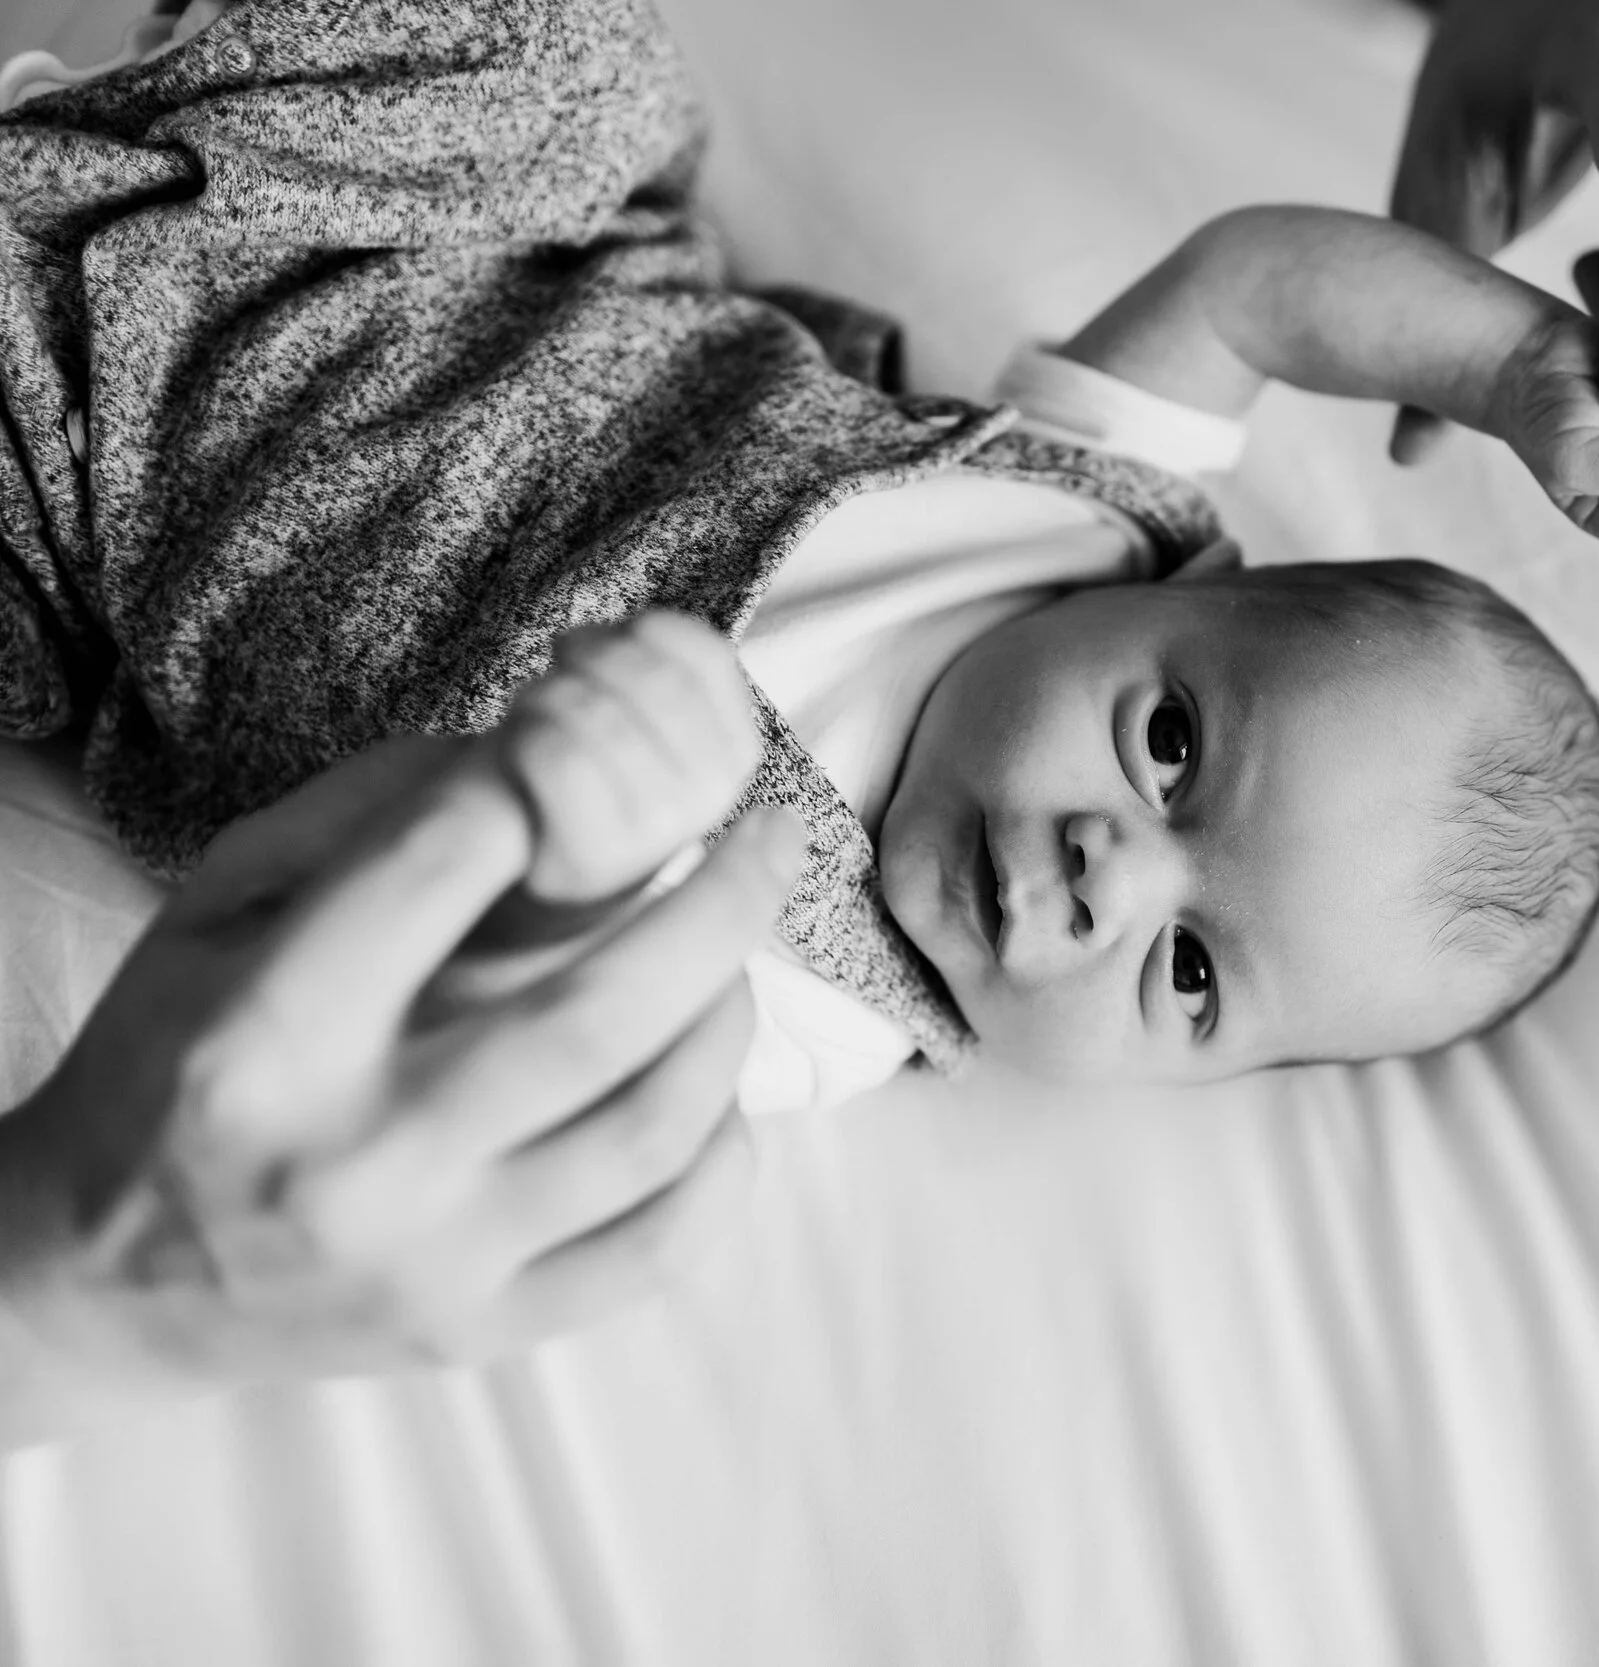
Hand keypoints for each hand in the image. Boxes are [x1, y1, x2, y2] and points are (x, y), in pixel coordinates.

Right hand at [0, 622, 803, 1440]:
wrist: (103, 1285)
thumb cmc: (172, 1064)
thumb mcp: (219, 912)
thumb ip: (370, 818)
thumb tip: (547, 747)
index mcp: (265, 1037)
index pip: (442, 872)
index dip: (543, 786)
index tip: (608, 749)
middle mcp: (358, 1161)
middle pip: (599, 1014)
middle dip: (721, 901)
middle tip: (778, 832)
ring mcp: (435, 1263)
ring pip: (655, 1124)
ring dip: (729, 1017)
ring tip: (738, 956)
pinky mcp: (486, 1333)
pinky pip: (665, 1243)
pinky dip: (724, 1154)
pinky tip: (718, 1091)